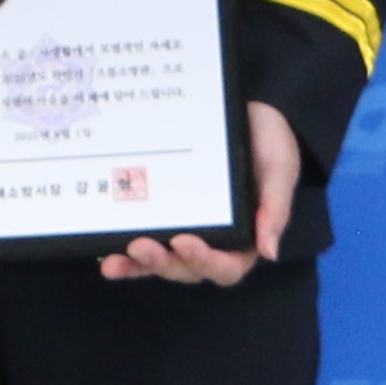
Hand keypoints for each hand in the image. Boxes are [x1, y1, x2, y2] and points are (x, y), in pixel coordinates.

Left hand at [100, 100, 299, 285]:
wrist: (252, 116)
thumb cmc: (271, 145)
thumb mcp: (279, 171)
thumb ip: (275, 209)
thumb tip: (269, 251)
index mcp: (245, 240)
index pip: (226, 266)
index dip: (204, 261)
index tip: (183, 241)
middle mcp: (214, 242)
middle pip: (188, 268)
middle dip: (163, 262)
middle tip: (138, 246)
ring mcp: (188, 231)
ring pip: (164, 260)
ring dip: (138, 266)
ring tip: (113, 261)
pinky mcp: (168, 215)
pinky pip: (150, 237)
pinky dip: (129, 254)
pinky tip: (106, 254)